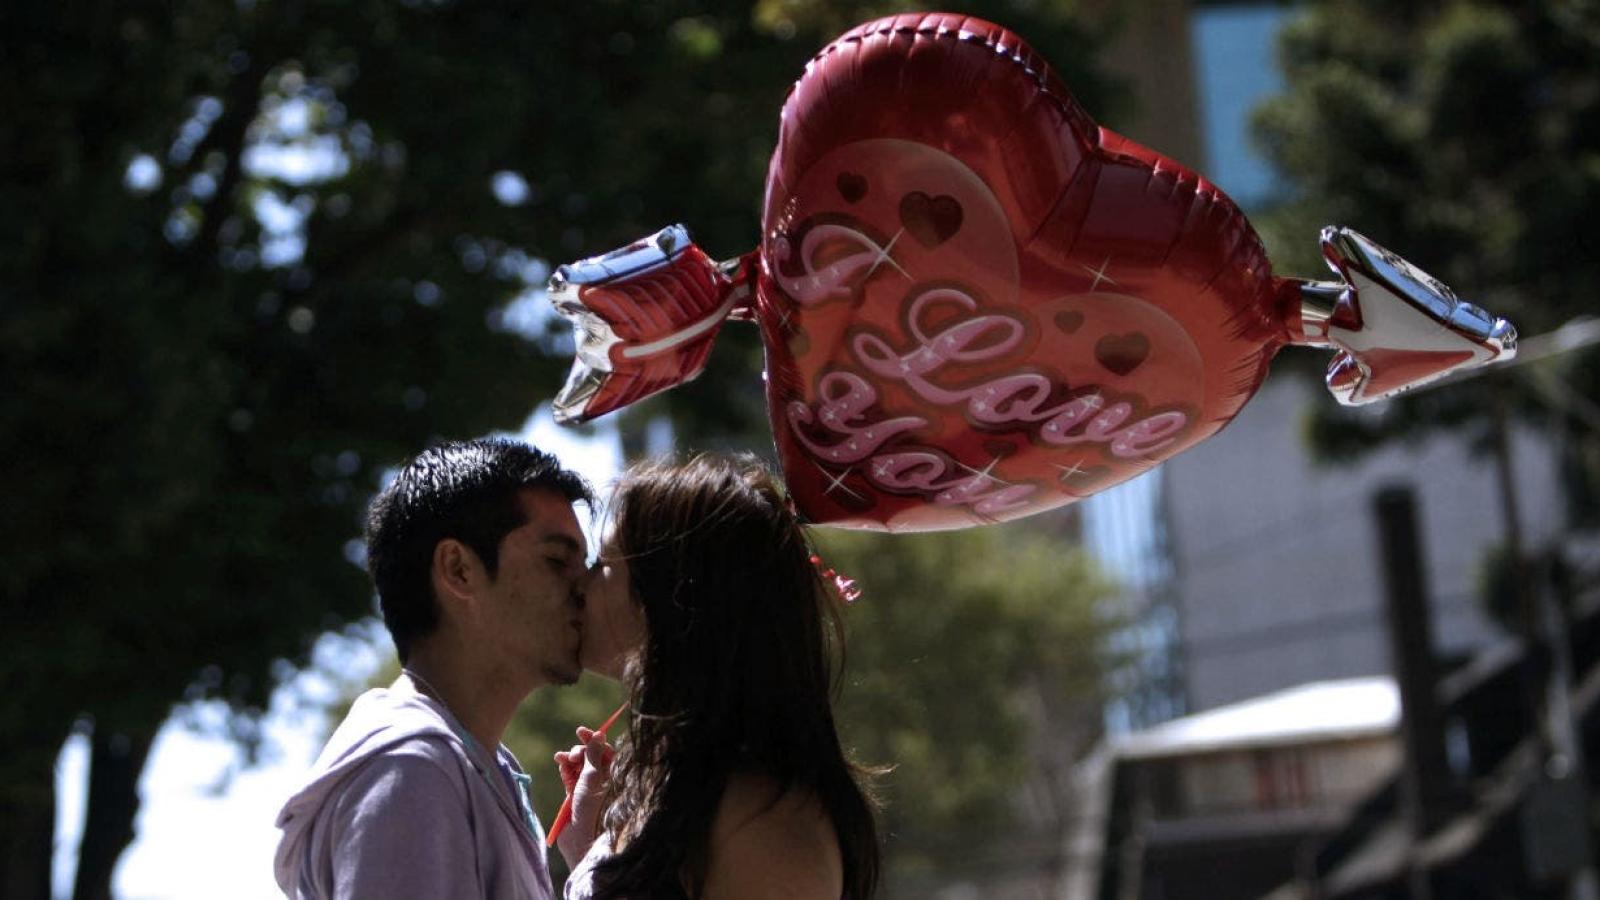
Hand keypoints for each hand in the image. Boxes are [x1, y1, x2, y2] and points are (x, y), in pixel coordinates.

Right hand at [552, 725, 613, 867]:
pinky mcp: (573, 795)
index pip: (604, 750)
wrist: (579, 836)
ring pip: (577, 765)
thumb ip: (594, 754)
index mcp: (611, 774)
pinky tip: (560, 763)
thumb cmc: (590, 806)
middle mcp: (600, 779)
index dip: (593, 739)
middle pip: (590, 756)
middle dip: (579, 750)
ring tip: (562, 759)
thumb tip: (599, 734)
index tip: (580, 731)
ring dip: (569, 758)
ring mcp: (586, 787)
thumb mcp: (592, 776)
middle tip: (573, 756)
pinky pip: (569, 776)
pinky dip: (564, 768)